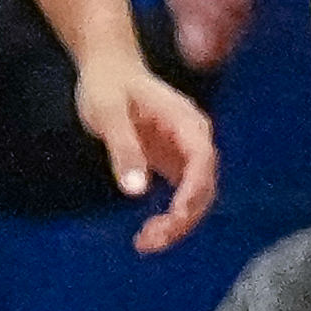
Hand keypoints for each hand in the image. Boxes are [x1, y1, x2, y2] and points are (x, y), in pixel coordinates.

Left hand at [80, 52, 218, 249]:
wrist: (108, 67)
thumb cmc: (107, 85)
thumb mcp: (108, 113)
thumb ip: (123, 149)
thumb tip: (135, 190)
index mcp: (187, 124)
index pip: (202, 164)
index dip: (192, 195)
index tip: (174, 220)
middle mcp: (195, 140)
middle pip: (203, 187)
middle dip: (183, 218)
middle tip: (149, 242)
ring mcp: (187, 152)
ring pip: (196, 196)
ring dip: (178, 222)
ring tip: (146, 243)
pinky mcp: (173, 161)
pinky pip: (182, 194)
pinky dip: (171, 215)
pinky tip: (149, 233)